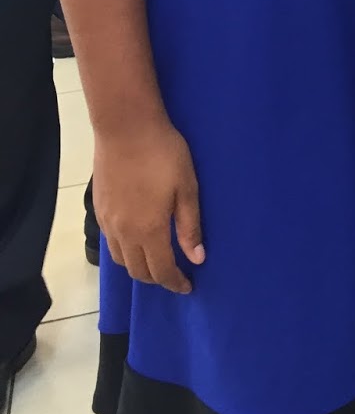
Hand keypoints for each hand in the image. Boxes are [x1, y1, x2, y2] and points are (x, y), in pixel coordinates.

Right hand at [93, 115, 204, 293]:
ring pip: (121, 260)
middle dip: (157, 278)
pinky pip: (111, 243)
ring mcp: (107, 222)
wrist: (126, 128)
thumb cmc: (164, 154)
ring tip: (156, 260)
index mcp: (149, 230)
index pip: (161, 270)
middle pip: (138, 271)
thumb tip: (197, 258)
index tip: (187, 286)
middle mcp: (124, 233)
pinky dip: (125, 251)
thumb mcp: (187, 188)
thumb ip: (190, 226)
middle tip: (174, 274)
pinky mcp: (98, 209)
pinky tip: (136, 240)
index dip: (175, 283)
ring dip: (139, 267)